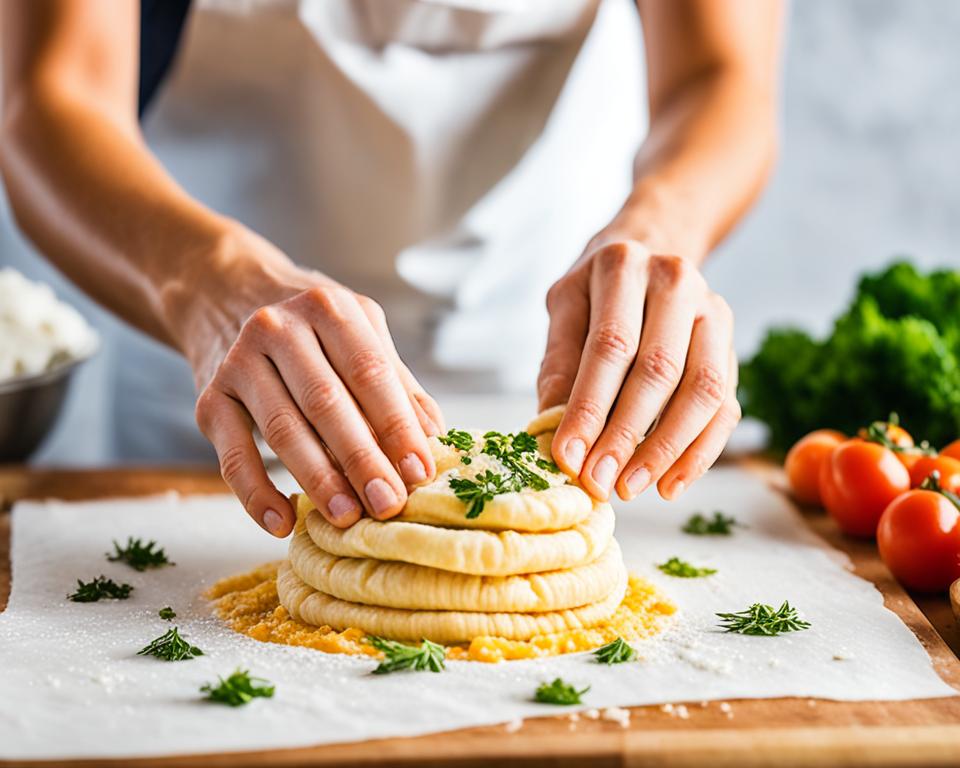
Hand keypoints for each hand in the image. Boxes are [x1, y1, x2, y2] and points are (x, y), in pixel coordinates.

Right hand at [168, 229, 443, 536]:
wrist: (225, 294)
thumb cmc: (311, 327)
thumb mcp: (358, 332)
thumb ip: (396, 383)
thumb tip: (435, 439)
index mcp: (329, 309)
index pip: (370, 372)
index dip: (397, 426)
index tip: (420, 473)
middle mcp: (280, 328)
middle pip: (327, 403)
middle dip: (362, 460)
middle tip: (388, 504)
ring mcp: (239, 362)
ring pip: (282, 429)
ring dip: (317, 479)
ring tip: (346, 517)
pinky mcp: (209, 399)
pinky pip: (233, 455)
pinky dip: (256, 494)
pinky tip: (282, 522)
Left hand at [537, 238, 739, 501]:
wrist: (650, 252)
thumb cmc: (596, 290)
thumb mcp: (564, 309)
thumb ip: (559, 364)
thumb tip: (550, 429)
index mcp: (624, 266)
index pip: (610, 346)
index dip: (588, 407)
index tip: (569, 457)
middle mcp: (677, 282)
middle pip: (659, 369)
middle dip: (626, 435)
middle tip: (599, 482)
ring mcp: (713, 312)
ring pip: (703, 390)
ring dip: (667, 449)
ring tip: (631, 487)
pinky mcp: (731, 346)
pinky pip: (725, 407)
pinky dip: (699, 453)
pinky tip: (670, 484)